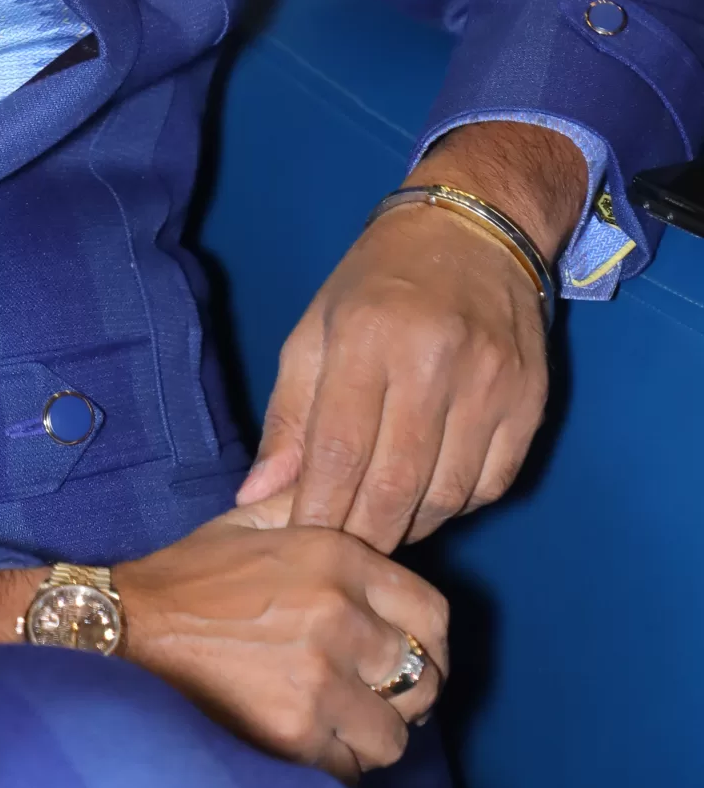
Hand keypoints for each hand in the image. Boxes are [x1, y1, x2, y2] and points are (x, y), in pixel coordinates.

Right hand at [0, 502, 447, 783]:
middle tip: (371, 696)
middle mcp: (339, 615)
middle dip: (403, 694)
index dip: (428, 642)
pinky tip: (304, 741)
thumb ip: (308, 508)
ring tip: (336, 723)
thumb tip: (350, 493)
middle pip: (423, 678)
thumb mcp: (249, 521)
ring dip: (371, 736)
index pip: (432, 613)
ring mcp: (320, 679)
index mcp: (336, 556)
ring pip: (394, 735)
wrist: (125, 629)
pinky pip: (350, 769)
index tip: (406, 655)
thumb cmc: (189, 576)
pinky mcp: (295, 734)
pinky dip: (334, 764)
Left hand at [237, 123, 581, 549]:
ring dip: (409, 526)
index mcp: (368, 338)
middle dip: (363, 535)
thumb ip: (287, 416)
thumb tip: (257, 497)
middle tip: (340, 556)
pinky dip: (456, 505)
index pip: (340, 451)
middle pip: (396, 485)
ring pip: (445, 496)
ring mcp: (491, 385)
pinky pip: (491, 486)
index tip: (299, 546)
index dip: (318, 512)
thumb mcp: (315, 330)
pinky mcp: (531, 403)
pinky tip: (429, 494)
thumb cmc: (377, 282)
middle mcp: (434, 362)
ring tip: (380, 524)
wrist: (473, 231)